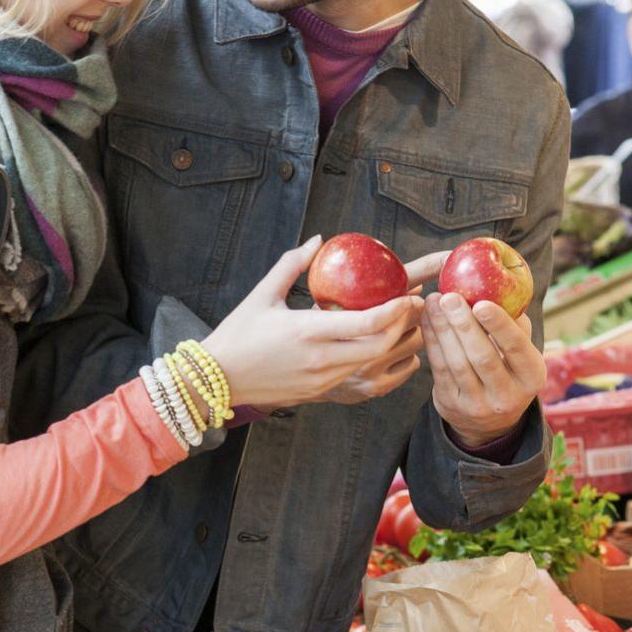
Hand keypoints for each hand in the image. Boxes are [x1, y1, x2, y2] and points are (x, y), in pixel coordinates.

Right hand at [202, 237, 422, 410]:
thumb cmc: (238, 334)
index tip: (407, 294)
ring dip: (394, 344)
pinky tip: (381, 345)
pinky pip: (361, 376)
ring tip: (403, 323)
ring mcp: (323, 379)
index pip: (366, 324)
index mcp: (307, 331)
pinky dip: (377, 361)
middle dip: (403, 327)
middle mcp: (320, 359)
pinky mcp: (321, 391)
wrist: (218, 379)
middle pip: (380, 347)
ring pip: (374, 364)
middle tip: (413, 307)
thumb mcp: (263, 294)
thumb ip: (293, 264)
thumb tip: (318, 240)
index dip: (395, 310)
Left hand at [421, 292, 545, 446]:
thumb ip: (516, 326)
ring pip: (457, 363)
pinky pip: (439, 368)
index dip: (499, 326)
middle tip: (449, 297)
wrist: (487, 421)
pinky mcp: (451, 405)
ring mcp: (477, 405)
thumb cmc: (507, 371)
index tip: (481, 303)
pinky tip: (428, 319)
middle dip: (463, 324)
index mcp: (532, 377)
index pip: (516, 348)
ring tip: (433, 301)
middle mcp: (507, 396)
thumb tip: (502, 290)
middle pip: (482, 357)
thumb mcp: (521, 355)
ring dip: (442, 329)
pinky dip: (432, 341)